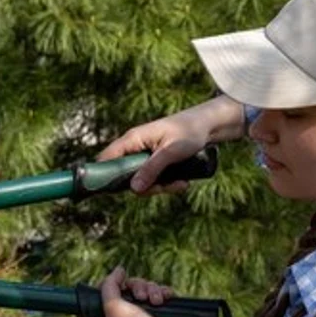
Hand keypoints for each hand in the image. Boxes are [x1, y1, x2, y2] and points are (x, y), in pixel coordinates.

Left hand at [94, 266, 181, 316]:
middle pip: (129, 285)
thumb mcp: (112, 305)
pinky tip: (164, 299)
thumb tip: (119, 270)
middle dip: (138, 286)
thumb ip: (109, 285)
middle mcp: (122, 313)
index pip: (106, 289)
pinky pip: (159, 293)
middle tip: (141, 297)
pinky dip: (163, 293)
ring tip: (156, 302)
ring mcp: (140, 312)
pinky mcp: (157, 312)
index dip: (114, 283)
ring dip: (152, 290)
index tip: (121, 285)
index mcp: (106, 314)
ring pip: (145, 287)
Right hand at [96, 96, 242, 194]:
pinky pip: (154, 178)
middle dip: (147, 186)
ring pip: (143, 180)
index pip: (107, 158)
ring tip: (181, 183)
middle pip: (126, 176)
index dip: (106, 175)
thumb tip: (133, 189)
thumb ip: (152, 169)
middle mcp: (136, 147)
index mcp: (133, 139)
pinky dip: (167, 183)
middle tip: (166, 187)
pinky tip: (182, 182)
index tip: (114, 191)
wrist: (210, 125)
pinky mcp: (156, 161)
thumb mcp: (171, 152)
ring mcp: (145, 155)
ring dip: (161, 186)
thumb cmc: (190, 131)